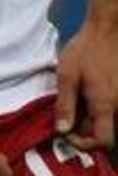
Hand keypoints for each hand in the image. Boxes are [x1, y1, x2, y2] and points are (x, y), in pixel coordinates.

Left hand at [55, 23, 117, 151]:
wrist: (109, 31)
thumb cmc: (86, 50)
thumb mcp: (67, 75)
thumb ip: (65, 105)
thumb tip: (62, 130)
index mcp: (105, 105)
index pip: (103, 142)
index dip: (83, 144)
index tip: (66, 134)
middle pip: (106, 134)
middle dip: (84, 132)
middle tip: (66, 118)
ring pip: (110, 123)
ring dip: (91, 121)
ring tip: (75, 105)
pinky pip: (112, 110)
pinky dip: (99, 110)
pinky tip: (85, 96)